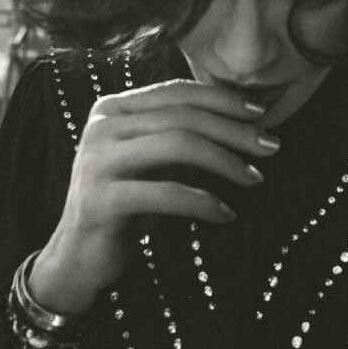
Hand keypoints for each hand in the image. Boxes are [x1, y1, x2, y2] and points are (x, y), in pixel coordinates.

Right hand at [29, 80, 279, 312]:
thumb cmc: (125, 205)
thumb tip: (247, 121)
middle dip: (234, 131)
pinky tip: (225, 214)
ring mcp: (97, 161)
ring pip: (177, 145)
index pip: (177, 92)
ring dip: (225, 161)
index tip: (261, 115)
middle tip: (271, 147)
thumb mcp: (151, 162)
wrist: (76, 256)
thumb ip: (181, 136)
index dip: (223, 99)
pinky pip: (166, 193)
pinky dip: (203, 202)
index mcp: (112, 108)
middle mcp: (101, 126)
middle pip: (183, 116)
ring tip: (254, 178)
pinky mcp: (101, 200)